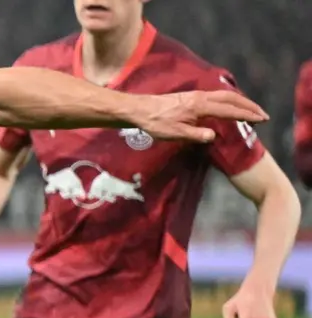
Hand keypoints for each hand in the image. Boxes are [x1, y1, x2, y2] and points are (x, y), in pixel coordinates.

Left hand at [129, 90, 266, 142]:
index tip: (262, 120)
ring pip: (225, 95)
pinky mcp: (192, 96)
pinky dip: (230, 99)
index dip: (247, 115)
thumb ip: (195, 134)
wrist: (139, 109)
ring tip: (252, 110)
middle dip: (249, 106)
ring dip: (241, 102)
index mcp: (200, 106)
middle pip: (232, 98)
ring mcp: (197, 95)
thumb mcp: (174, 133)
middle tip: (263, 115)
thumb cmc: (155, 123)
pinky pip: (217, 95)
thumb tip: (214, 136)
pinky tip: (231, 105)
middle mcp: (202, 97)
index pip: (230, 110)